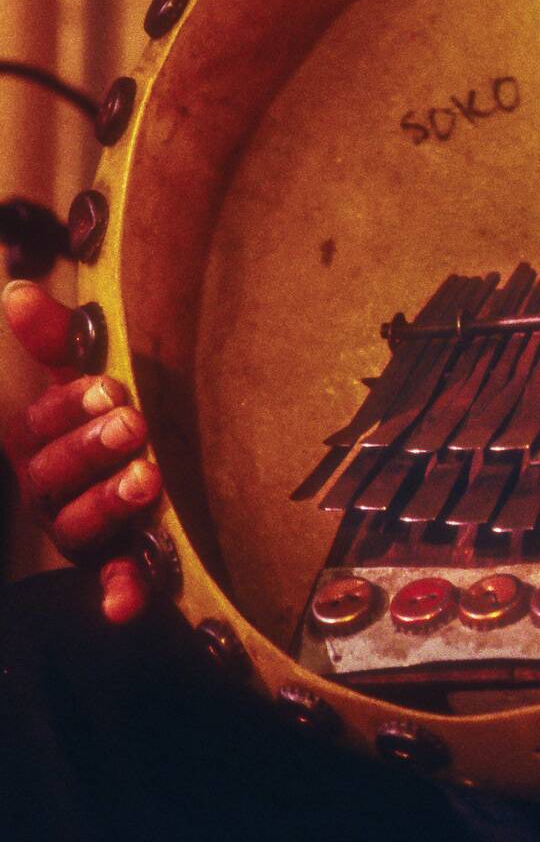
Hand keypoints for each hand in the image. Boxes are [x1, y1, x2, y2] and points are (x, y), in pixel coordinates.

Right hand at [2, 279, 159, 620]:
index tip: (109, 386)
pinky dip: (118, 591)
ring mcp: (84, 532)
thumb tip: (16, 289)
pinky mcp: (120, 566)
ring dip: (107, 505)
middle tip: (132, 424)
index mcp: (43, 442)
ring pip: (77, 528)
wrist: (172, 469)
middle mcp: (55, 491)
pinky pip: (114, 583)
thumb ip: (55, 338)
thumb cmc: (114, 414)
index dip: (67, 408)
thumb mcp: (90, 376)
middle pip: (52, 477)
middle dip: (90, 449)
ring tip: (148, 479)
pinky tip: (125, 603)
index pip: (35, 427)